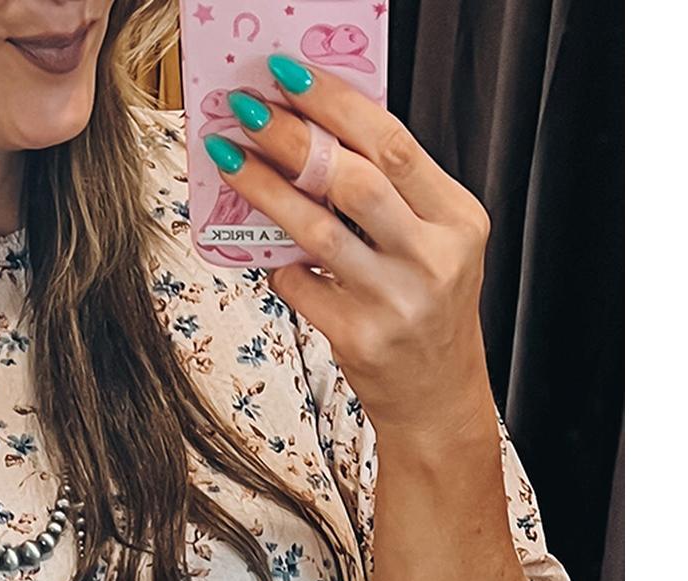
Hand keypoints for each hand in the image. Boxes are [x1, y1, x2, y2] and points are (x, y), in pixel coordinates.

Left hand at [206, 65, 497, 446]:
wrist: (437, 398)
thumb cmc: (427, 310)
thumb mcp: (433, 244)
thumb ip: (392, 195)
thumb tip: (316, 132)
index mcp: (457, 219)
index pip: (393, 144)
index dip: (337, 104)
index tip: (291, 76)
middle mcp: (432, 258)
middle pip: (353, 180)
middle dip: (293, 138)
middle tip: (248, 112)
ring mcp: (396, 301)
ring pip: (317, 231)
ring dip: (265, 190)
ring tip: (230, 160)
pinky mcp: (359, 338)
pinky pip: (300, 286)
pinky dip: (277, 263)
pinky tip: (265, 249)